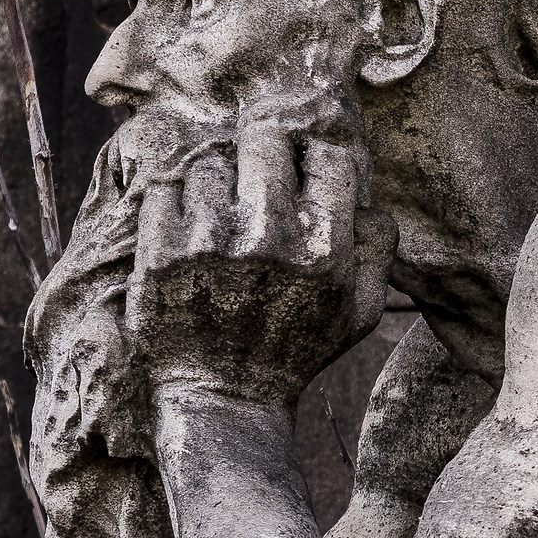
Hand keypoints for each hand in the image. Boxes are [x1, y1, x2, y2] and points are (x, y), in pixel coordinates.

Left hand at [126, 108, 394, 409]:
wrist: (221, 396)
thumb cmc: (297, 349)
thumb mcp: (362, 311)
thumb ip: (378, 249)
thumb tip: (367, 198)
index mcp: (322, 251)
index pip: (328, 158)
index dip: (318, 153)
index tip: (304, 163)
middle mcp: (268, 241)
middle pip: (266, 140)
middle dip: (265, 143)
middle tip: (258, 159)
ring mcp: (208, 246)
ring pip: (212, 161)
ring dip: (218, 177)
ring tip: (220, 208)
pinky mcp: (159, 254)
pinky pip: (165, 188)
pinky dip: (176, 199)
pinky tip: (188, 226)